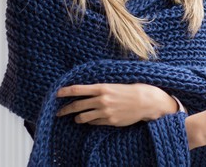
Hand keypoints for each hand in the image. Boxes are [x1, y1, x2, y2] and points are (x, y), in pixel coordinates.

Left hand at [56, 83, 178, 125]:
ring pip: (83, 117)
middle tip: (59, 112)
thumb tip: (92, 89)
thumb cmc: (135, 89)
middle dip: (65, 109)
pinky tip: (91, 120)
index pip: (78, 89)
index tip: (57, 93)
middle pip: (77, 105)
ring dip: (77, 118)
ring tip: (76, 118)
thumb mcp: (117, 84)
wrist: (147, 101)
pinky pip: (94, 123)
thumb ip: (103, 87)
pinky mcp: (110, 121)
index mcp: (103, 87)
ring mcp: (105, 112)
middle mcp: (102, 100)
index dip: (65, 91)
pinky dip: (90, 122)